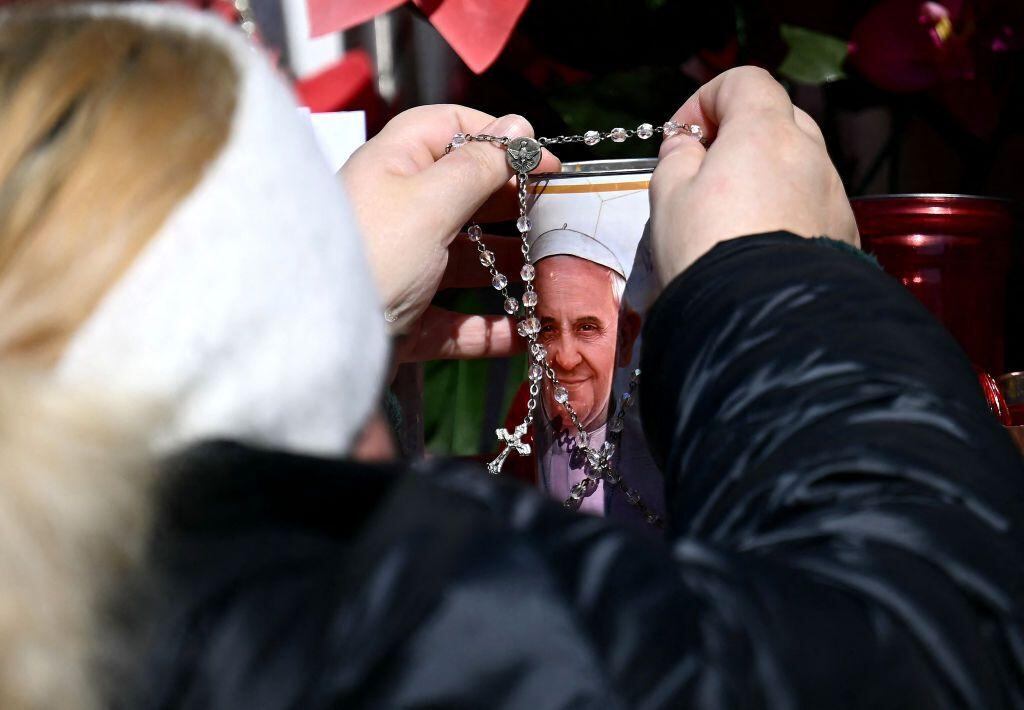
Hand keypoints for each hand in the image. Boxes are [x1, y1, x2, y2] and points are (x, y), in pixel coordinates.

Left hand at [341, 106, 559, 362]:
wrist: (314, 343)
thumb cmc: (370, 256)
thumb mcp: (429, 201)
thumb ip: (479, 166)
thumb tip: (519, 128)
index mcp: (394, 166)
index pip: (449, 127)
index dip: (499, 137)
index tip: (542, 159)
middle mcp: (397, 212)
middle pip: (466, 198)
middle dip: (513, 207)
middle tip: (557, 217)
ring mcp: (402, 269)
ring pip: (467, 263)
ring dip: (510, 271)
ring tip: (553, 278)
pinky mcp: (407, 321)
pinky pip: (458, 322)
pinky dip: (492, 329)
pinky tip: (527, 336)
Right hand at [649, 67, 858, 284]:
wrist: (763, 320)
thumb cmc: (708, 251)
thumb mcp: (668, 198)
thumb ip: (676, 159)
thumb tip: (686, 147)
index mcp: (765, 132)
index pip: (744, 82)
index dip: (706, 100)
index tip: (682, 138)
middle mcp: (810, 154)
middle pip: (776, 120)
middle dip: (739, 137)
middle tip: (704, 173)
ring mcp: (833, 196)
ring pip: (797, 167)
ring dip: (764, 178)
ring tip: (730, 219)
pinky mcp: (844, 235)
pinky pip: (812, 208)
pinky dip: (787, 214)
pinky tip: (760, 248)